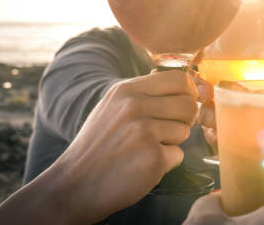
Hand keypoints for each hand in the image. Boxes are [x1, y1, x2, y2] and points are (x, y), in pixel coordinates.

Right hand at [47, 70, 199, 223]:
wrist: (74, 185)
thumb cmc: (98, 146)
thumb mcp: (113, 106)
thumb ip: (143, 94)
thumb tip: (184, 84)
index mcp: (127, 90)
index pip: (179, 79)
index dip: (188, 92)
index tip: (185, 103)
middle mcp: (135, 107)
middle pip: (188, 104)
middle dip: (185, 119)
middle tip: (168, 131)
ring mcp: (144, 132)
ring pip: (185, 130)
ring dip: (172, 142)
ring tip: (145, 149)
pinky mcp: (153, 158)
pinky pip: (178, 155)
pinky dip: (166, 163)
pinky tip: (142, 165)